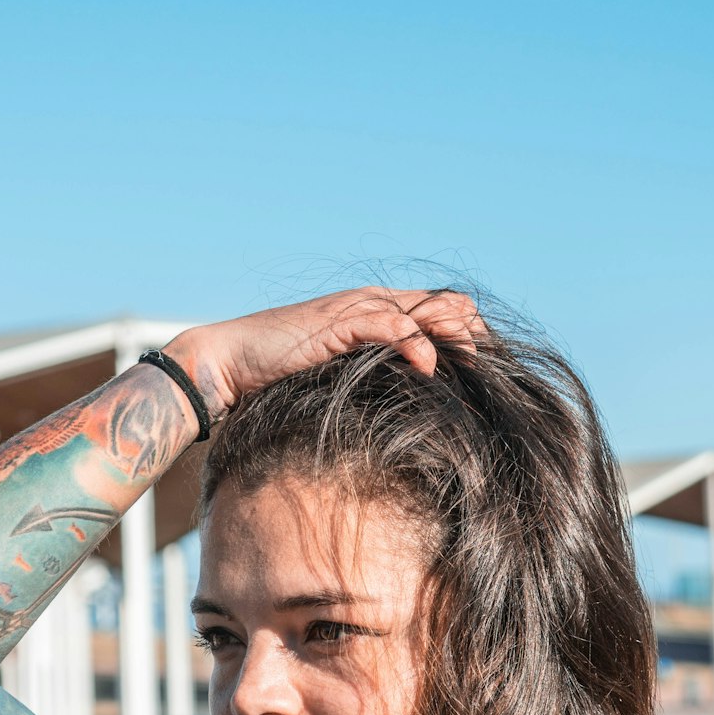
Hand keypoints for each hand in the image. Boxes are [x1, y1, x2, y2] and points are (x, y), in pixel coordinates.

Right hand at [166, 287, 486, 416]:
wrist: (227, 364)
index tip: (487, 373)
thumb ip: (372, 380)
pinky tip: (427, 368)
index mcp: (377, 312)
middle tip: (486, 373)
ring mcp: (356, 309)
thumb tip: (410, 411)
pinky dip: (416, 344)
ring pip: (428, 310)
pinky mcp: (339, 322)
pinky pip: (392, 325)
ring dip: (455, 338)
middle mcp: (372, 303)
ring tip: (470, 367)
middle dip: (474, 335)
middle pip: (448, 304)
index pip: (443, 309)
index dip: (471, 336)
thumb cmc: (277, 378)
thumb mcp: (338, 379)